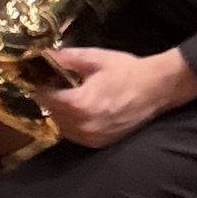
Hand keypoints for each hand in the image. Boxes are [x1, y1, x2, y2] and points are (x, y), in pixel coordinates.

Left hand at [34, 45, 196, 150]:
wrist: (156, 89)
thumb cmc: (126, 71)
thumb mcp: (95, 58)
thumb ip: (67, 58)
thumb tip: (45, 54)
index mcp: (79, 103)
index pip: (44, 98)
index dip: (40, 86)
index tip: (42, 76)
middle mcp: (82, 125)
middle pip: (51, 113)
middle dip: (50, 99)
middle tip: (56, 85)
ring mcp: (91, 137)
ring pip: (61, 127)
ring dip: (60, 113)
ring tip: (70, 97)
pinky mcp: (100, 143)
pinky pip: (75, 136)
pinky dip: (73, 124)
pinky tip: (82, 111)